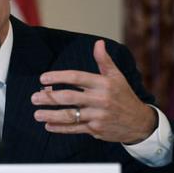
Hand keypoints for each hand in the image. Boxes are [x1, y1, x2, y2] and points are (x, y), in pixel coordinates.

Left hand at [31, 40, 155, 143]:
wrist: (139, 122)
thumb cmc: (124, 96)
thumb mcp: (117, 76)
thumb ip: (104, 60)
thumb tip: (98, 43)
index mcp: (103, 84)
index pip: (77, 78)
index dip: (58, 77)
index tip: (43, 78)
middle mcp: (100, 100)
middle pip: (70, 98)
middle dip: (50, 98)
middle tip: (34, 97)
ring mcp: (98, 116)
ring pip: (71, 115)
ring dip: (51, 115)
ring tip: (37, 114)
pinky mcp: (96, 129)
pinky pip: (75, 129)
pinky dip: (61, 128)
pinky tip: (48, 126)